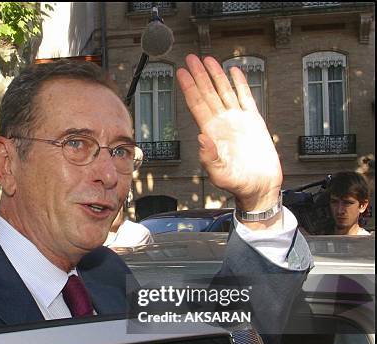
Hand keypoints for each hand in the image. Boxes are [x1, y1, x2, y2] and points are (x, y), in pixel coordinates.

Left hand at [176, 55, 281, 211]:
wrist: (259, 187)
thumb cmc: (238, 185)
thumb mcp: (219, 174)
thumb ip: (209, 158)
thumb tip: (201, 138)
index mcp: (211, 133)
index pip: (197, 105)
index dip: (189, 88)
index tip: (181, 73)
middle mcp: (221, 124)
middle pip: (207, 94)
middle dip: (198, 76)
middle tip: (190, 59)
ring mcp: (237, 121)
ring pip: (224, 92)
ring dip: (215, 75)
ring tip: (208, 59)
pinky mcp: (253, 121)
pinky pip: (245, 97)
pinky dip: (240, 84)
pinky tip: (234, 71)